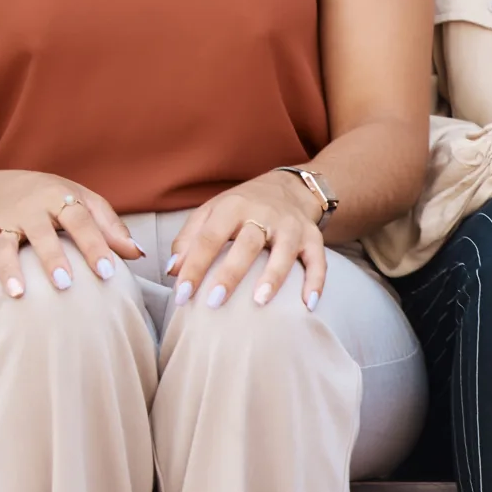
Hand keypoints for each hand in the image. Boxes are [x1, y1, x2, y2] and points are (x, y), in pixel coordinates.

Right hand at [0, 172, 142, 309]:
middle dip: (50, 257)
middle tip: (64, 284)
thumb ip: (110, 227)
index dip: (94, 245)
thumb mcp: (85, 202)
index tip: (108, 272)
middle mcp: (27, 208)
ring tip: (17, 295)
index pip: (80, 220)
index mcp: (58, 197)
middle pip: (39, 232)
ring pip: (1, 245)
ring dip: (7, 270)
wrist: (2, 187)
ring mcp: (0, 222)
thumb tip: (137, 254)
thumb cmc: (56, 200)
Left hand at [166, 171, 330, 309]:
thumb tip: (173, 271)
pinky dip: (316, 282)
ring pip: (284, 251)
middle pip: (247, 244)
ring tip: (260, 302)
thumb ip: (190, 239)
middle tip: (214, 302)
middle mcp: (264, 214)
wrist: (288, 188)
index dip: (194, 266)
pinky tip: (308, 304)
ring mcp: (291, 226)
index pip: (209, 238)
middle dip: (230, 273)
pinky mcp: (314, 237)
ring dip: (273, 276)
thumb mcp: (211, 213)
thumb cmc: (243, 207)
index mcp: (232, 207)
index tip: (182, 295)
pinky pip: (318, 261)